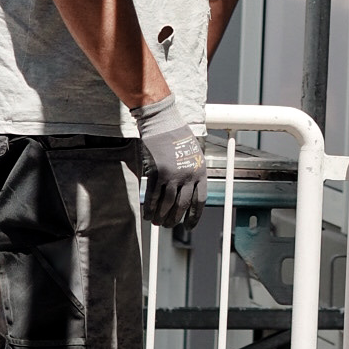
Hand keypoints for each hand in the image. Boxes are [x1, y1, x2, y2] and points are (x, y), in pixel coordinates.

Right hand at [134, 96, 207, 230]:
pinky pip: (153, 196)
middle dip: (174, 219)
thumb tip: (188, 194)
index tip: (188, 226)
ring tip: (157, 222)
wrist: (163, 123)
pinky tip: (148, 213)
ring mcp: (172, 175)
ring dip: (161, 216)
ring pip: (167, 204)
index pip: (199, 200)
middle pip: (182, 205)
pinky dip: (150, 207)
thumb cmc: (178, 137)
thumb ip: (193, 173)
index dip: (194, 216)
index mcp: (200, 171)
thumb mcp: (194, 154)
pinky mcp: (157, 173)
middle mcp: (188, 175)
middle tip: (168, 225)